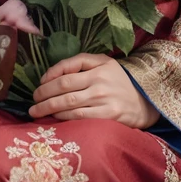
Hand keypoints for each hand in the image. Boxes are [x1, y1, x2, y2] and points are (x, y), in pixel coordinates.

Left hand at [29, 53, 159, 127]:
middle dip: (43, 96)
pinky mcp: (109, 117)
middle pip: (63, 89)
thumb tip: (53, 73)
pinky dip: (64, 118)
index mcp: (98, 68)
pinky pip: (80, 117)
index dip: (48, 78)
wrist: (148, 101)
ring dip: (49, 108)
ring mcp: (104, 101)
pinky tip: (55, 118)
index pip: (66, 72)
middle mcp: (100, 83)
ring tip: (36, 112)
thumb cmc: (120, 80)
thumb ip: (80, 62)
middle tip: (32, 102)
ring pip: (69, 104)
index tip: (39, 85)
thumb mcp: (104, 62)